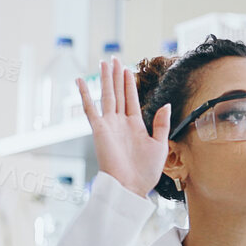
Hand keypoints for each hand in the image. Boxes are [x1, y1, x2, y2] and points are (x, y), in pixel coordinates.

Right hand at [77, 59, 169, 197]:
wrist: (131, 187)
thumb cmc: (146, 172)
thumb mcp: (160, 145)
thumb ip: (161, 124)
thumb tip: (165, 105)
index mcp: (135, 125)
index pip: (131, 98)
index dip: (129, 83)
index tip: (126, 68)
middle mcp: (120, 122)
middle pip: (118, 92)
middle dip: (116, 75)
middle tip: (113, 58)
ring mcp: (109, 125)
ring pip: (106, 95)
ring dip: (105, 79)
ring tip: (104, 62)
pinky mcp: (99, 130)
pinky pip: (90, 109)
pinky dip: (84, 94)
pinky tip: (80, 81)